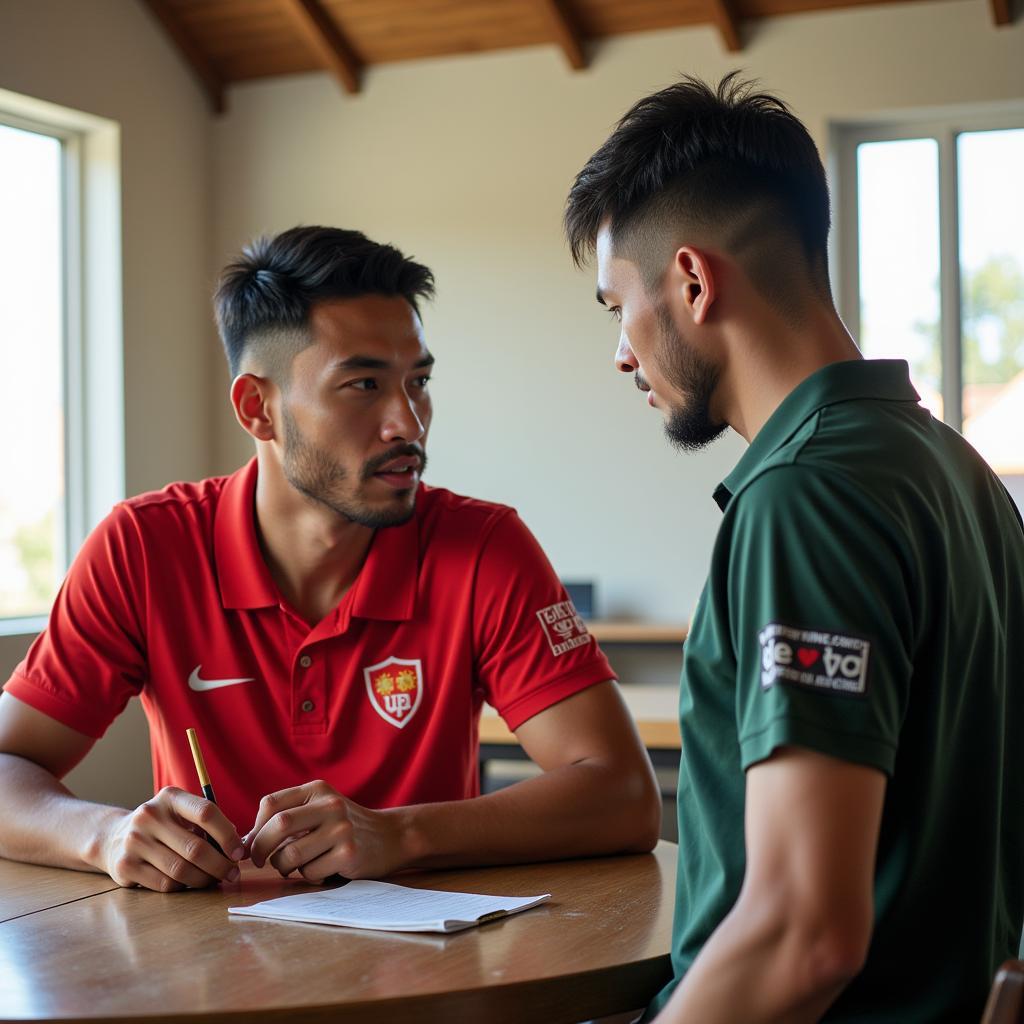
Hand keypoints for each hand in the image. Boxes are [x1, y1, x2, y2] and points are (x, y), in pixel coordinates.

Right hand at [99, 786, 244, 891]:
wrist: (115, 837)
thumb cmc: (163, 826)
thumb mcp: (181, 813)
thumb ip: (208, 824)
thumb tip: (238, 847)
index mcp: (170, 797)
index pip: (206, 812)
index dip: (227, 835)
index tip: (239, 852)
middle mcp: (149, 816)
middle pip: (195, 848)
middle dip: (220, 865)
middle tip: (232, 874)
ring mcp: (134, 841)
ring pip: (181, 870)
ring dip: (204, 879)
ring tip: (214, 880)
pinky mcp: (125, 866)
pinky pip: (165, 883)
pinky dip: (184, 887)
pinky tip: (190, 883)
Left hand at [244, 780, 406, 882]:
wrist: (389, 837)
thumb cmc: (343, 827)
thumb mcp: (320, 809)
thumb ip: (288, 817)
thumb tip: (244, 841)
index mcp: (317, 790)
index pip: (271, 803)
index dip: (255, 827)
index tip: (252, 843)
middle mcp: (330, 805)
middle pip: (279, 826)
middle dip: (260, 848)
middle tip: (258, 861)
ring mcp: (341, 829)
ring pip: (291, 854)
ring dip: (284, 867)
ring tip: (293, 866)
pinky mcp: (349, 853)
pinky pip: (310, 872)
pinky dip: (307, 876)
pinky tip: (321, 869)